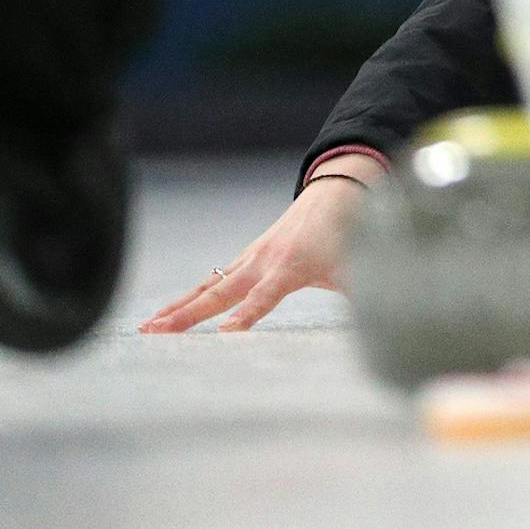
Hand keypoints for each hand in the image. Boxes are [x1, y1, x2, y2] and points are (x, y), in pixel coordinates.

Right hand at [138, 174, 366, 334]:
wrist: (336, 194)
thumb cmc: (349, 235)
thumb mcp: (360, 265)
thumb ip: (366, 294)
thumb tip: (381, 321)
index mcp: (292, 267)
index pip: (264, 297)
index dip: (246, 316)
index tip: (226, 335)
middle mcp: (264, 262)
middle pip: (221, 293)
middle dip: (187, 314)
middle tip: (156, 333)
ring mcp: (250, 259)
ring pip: (208, 287)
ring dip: (177, 308)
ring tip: (148, 329)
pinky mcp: (245, 259)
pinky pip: (212, 282)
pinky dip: (188, 298)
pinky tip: (167, 317)